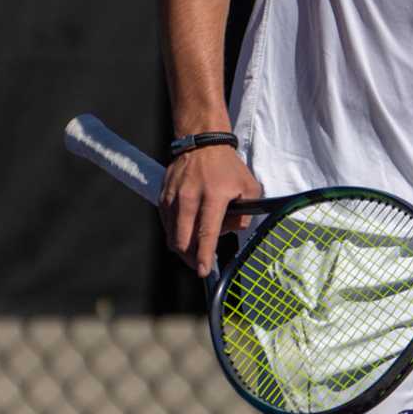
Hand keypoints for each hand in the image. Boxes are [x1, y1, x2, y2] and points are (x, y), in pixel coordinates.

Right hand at [159, 144, 263, 273]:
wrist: (203, 143)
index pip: (206, 233)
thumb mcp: (249, 187)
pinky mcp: (163, 196)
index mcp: (213, 196)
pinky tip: (186, 229)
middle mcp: (190, 197)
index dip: (203, 255)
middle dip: (190, 258)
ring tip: (195, 244)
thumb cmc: (228, 167)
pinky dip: (175, 232)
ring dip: (182, 246)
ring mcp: (173, 197)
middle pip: (182, 240)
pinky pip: (166, 224)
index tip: (202, 270)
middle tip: (198, 262)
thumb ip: (246, 214)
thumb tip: (234, 232)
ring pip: (172, 235)